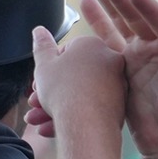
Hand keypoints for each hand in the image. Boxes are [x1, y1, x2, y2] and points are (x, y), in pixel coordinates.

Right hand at [29, 29, 124, 152]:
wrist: (86, 125)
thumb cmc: (64, 91)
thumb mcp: (44, 65)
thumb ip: (42, 46)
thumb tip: (40, 31)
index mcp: (93, 45)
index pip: (66, 52)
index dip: (48, 69)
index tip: (39, 83)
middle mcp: (111, 61)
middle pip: (74, 75)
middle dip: (51, 91)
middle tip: (36, 102)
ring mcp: (119, 83)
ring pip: (81, 93)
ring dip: (57, 107)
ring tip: (39, 120)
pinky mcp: (121, 105)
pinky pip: (93, 107)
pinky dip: (75, 116)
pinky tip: (54, 127)